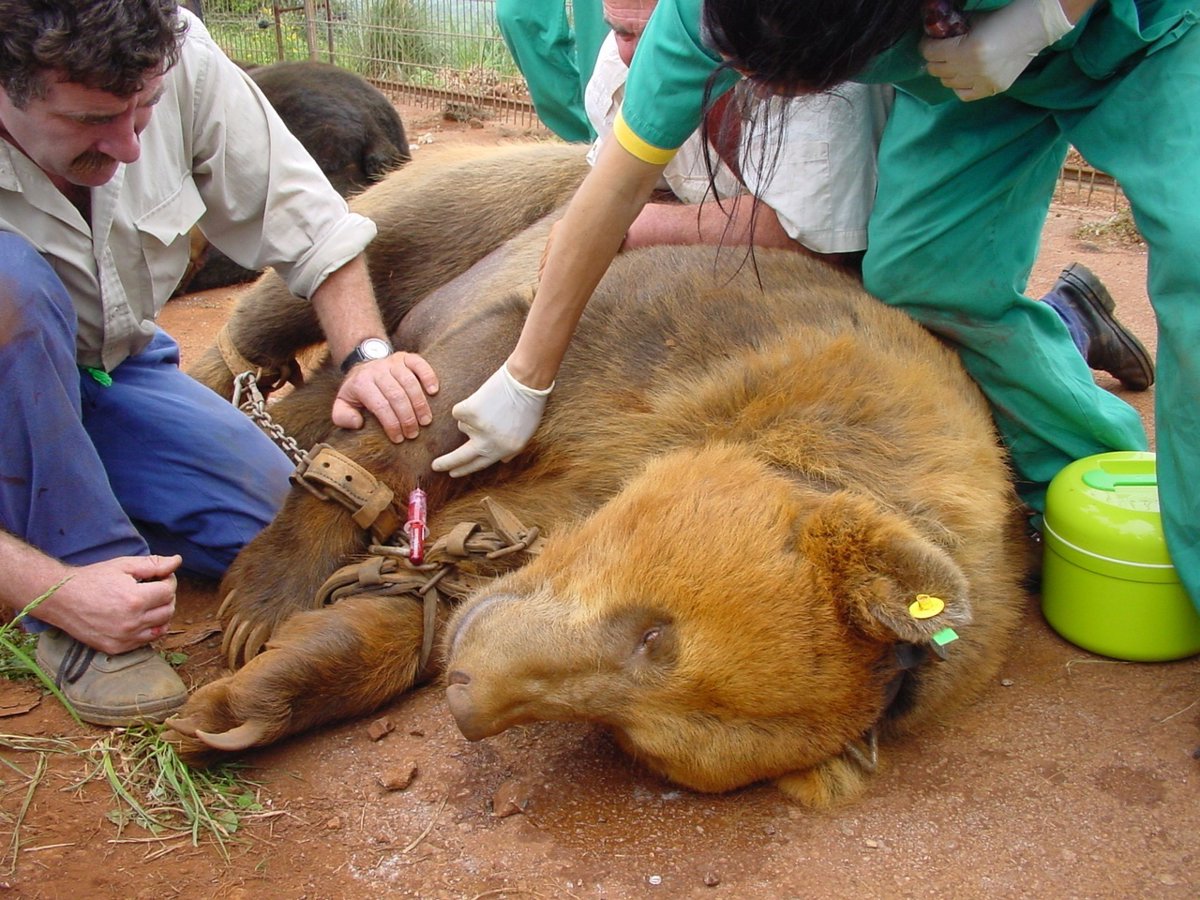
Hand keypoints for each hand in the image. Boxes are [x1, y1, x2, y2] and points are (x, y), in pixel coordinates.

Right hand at [35, 555, 181, 654]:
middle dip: (166, 596)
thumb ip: (153, 564)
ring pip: (161, 627)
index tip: (159, 577)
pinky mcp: (116, 648)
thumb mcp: (123, 565)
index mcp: (135, 600)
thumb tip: (177, 561)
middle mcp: (132, 622)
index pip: (169, 591)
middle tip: (153, 588)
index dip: (168, 580)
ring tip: (147, 602)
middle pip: (168, 610)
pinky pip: (145, 640)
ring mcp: (124, 638)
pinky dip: (148, 629)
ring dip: (160, 613)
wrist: (61, 598)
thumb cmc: (92, 578)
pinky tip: (138, 617)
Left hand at [332, 351, 438, 441]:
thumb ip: (342, 417)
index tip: (398, 438)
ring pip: (410, 382)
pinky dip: (428, 377)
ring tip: (425, 421)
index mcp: (361, 383)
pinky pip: (419, 364)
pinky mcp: (406, 357)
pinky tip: (433, 392)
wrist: (363, 365)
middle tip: (413, 434)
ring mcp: (393, 362)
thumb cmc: (357, 391)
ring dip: (420, 404)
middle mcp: (377, 370)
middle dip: (407, 417)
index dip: (391, 423)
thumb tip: (358, 423)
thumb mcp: (342, 404)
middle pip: (396, 395)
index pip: (379, 405)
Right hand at [431, 363, 551, 477]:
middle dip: (446, 463)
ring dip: (472, 417)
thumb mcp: (525, 436)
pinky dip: (467, 405)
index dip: (464, 469)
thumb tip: (502, 461)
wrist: (525, 382)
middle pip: (460, 458)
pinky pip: (459, 411)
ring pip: (463, 425)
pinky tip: (482, 398)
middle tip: (435, 467)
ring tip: (491, 405)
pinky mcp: (468, 413)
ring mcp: (477, 429)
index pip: (479, 465)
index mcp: (504, 451)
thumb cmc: (529, 406)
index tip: (453, 473)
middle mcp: (488, 444)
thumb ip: (511, 450)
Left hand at [920, 0, 1072, 100]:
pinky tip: (962, 76)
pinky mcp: (992, 89)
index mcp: (967, 49)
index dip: (926, 45)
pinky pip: (964, 94)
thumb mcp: (973, 21)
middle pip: (937, 70)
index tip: (928, 41)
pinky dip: (959, 86)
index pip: (931, 53)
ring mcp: (983, 82)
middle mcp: (972, 69)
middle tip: (938, 52)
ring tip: (952, 63)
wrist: (1035, 26)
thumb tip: (935, 38)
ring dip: (946, 72)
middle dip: (934, 59)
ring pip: (948, 83)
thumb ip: (952, 32)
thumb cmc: (1003, 18)